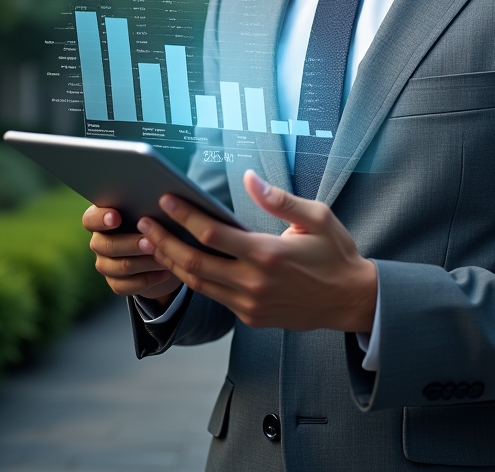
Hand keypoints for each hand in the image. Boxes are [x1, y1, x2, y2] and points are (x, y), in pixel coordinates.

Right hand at [83, 205, 182, 302]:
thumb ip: (149, 208)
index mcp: (103, 219)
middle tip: (151, 242)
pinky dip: (148, 279)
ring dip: (144, 263)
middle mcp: (100, 242)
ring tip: (164, 259)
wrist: (165, 251)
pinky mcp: (115, 283)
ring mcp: (105, 264)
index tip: (117, 217)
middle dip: (131, 244)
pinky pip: (126, 285)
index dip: (100, 218)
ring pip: (119, 267)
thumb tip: (161, 203)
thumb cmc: (158, 222)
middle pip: (106, 245)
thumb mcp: (154, 213)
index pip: (90, 219)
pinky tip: (164, 273)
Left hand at [135, 169, 377, 331]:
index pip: (212, 234)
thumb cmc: (335, 253)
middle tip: (143, 222)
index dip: (185, 216)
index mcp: (267, 254)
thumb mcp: (316, 217)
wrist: (351, 300)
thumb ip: (278, 199)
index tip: (166, 199)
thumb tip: (249, 178)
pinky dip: (194, 278)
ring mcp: (250, 304)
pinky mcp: (251, 317)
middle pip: (194, 262)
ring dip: (172, 262)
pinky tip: (183, 261)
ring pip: (198, 284)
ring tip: (153, 242)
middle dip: (163, 241)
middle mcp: (254, 283)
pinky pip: (215, 296)